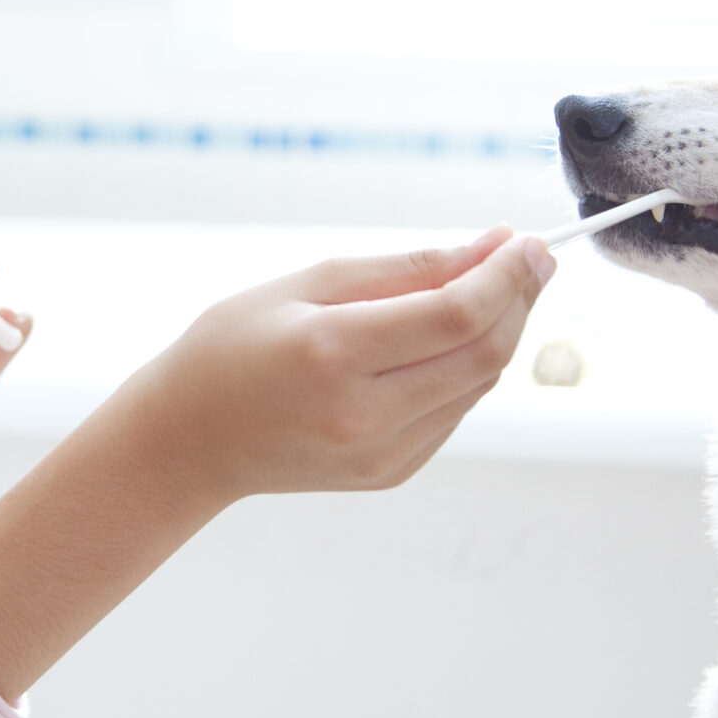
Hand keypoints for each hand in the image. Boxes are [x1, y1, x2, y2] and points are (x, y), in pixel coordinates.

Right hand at [117, 225, 553, 508]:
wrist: (189, 439)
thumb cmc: (233, 346)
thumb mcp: (308, 283)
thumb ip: (407, 267)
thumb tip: (491, 248)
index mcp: (332, 355)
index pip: (456, 314)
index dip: (508, 275)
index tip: (529, 242)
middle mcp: (362, 415)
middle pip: (484, 354)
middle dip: (518, 299)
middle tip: (527, 258)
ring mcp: (380, 454)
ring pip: (479, 385)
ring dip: (497, 332)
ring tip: (485, 288)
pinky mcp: (390, 474)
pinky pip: (455, 412)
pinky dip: (466, 369)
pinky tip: (444, 341)